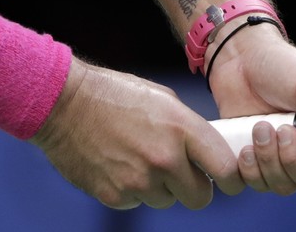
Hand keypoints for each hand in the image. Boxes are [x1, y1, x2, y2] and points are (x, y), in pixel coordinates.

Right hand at [30, 57, 244, 209]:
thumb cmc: (113, 94)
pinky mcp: (115, 196)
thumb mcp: (161, 99)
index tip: (228, 181)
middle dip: (194, 186)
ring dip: (160, 187)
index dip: (231, 178)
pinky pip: (137, 202)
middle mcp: (163, 159)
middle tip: (179, 171)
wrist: (63, 104)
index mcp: (180, 128)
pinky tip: (119, 164)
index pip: (225, 168)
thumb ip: (187, 127)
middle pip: (200, 197)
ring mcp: (138, 181)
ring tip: (138, 159)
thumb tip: (204, 152)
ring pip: (167, 200)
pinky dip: (133, 189)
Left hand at [205, 20, 295, 193]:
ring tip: (259, 127)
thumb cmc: (280, 65)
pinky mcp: (255, 160)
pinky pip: (257, 184)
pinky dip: (250, 171)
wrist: (239, 59)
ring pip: (285, 186)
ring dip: (269, 161)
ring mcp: (282, 157)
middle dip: (295, 161)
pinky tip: (245, 146)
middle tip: (280, 128)